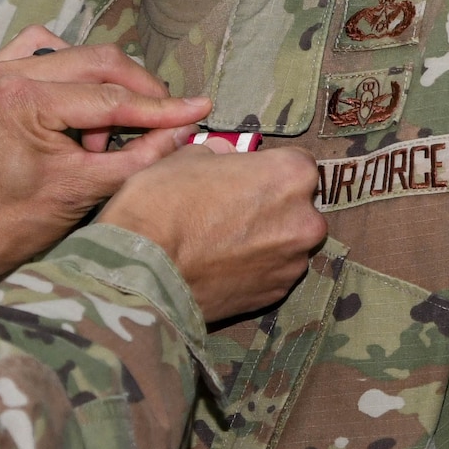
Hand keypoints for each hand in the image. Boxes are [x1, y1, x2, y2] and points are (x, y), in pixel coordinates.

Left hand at [0, 25, 209, 285]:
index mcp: (23, 100)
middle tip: (165, 117)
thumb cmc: (7, 224)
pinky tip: (75, 106)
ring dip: (100, 84)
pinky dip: (67, 73)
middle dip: (137, 91)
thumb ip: (140, 157)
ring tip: (100, 134)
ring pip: (72, 52)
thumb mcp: (83, 191)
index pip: (110, 98)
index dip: (161, 107)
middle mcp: (4, 74)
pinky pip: (40, 54)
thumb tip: (183, 130)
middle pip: (96, 62)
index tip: (199, 107)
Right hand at [101, 145, 326, 321]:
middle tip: (231, 209)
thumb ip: (220, 155)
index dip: (267, 168)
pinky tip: (221, 264)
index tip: (245, 176)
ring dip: (264, 238)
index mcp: (290, 175)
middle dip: (272, 205)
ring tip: (221, 242)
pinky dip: (255, 267)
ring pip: (286, 241)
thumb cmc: (163, 206)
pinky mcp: (277, 293)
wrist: (144, 273)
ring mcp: (292, 261)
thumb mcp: (187, 158)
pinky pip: (273, 271)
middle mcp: (304, 220)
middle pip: (298, 205)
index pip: (297, 162)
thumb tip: (225, 156)